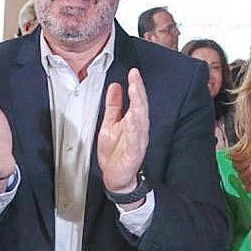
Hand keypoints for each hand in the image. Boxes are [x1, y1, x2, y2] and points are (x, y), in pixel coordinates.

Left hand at [97, 68, 148, 194]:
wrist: (116, 178)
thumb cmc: (115, 153)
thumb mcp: (109, 124)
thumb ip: (113, 106)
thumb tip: (115, 86)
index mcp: (133, 122)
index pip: (137, 101)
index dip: (136, 86)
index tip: (134, 72)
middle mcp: (138, 130)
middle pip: (141, 108)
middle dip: (138, 92)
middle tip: (135, 77)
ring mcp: (137, 142)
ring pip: (140, 121)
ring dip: (138, 105)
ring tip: (135, 91)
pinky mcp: (133, 154)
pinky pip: (135, 140)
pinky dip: (134, 129)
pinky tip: (132, 119)